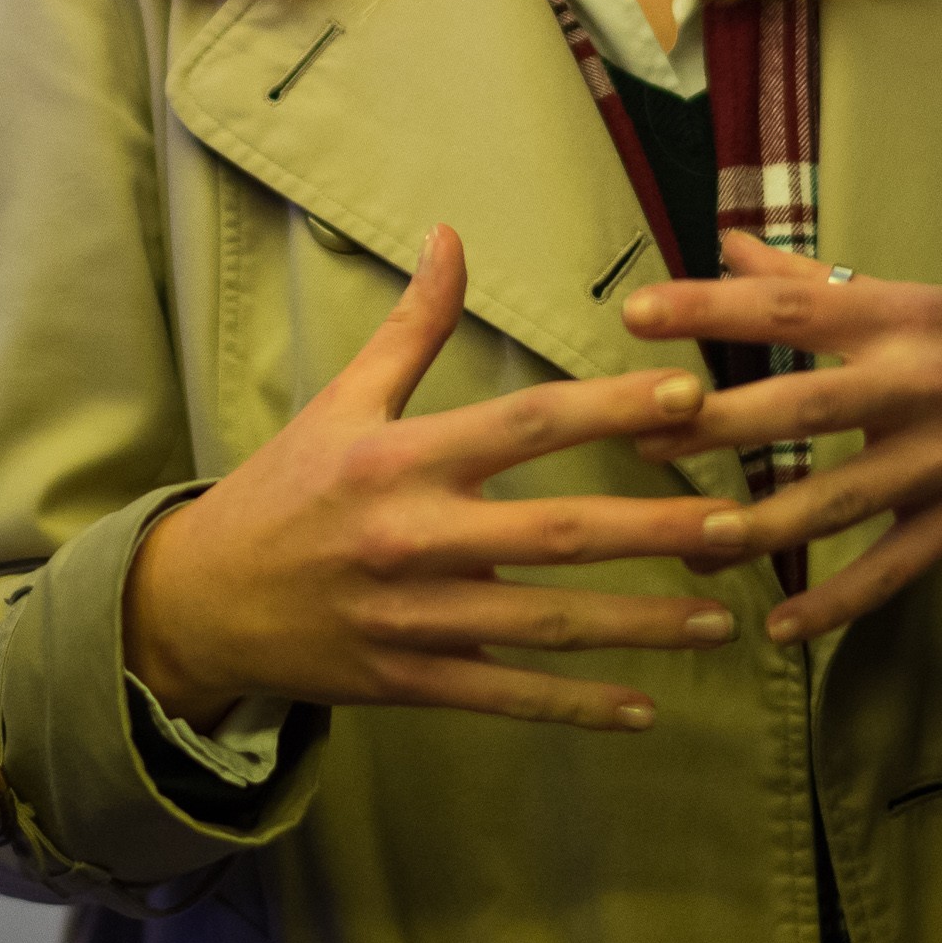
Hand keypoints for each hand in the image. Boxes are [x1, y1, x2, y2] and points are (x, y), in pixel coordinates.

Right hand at [122, 224, 743, 733]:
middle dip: (654, 528)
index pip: (523, 425)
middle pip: (554, 531)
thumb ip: (412, 326)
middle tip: (739, 523)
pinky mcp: (410, 682)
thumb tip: (451, 234)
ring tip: (722, 622)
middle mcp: (412, 536)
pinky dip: (575, 705)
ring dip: (640, 626)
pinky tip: (644, 708)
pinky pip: (506, 695)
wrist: (202, 600)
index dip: (608, 407)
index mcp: (399, 457)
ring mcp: (413, 618)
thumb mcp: (340, 398)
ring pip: (545, 623)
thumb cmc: (284, 489)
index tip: (689, 395)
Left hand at [620, 234, 941, 643]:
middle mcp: (921, 384)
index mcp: (901, 318)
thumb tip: (727, 244)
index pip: (792, 309)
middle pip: (805, 406)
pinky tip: (778, 625)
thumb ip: (812, 283)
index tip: (637, 314)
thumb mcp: (912, 300)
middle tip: (642, 433)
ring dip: (763, 525)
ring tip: (693, 539)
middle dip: (719, 423)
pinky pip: (891, 570)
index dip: (712, 309)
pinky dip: (836, 603)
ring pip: (840, 500)